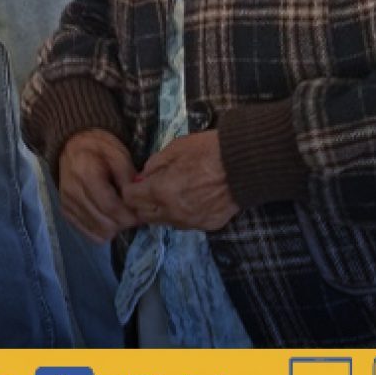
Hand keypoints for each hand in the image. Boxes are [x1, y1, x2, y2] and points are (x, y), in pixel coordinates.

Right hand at [58, 130, 139, 243]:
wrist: (72, 145)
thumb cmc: (99, 148)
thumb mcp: (119, 155)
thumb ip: (129, 179)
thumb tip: (137, 205)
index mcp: (86, 175)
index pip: (111, 207)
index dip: (129, 215)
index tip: (141, 212)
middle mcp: (73, 193)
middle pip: (105, 224)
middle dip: (124, 223)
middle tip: (133, 213)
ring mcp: (67, 204)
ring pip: (97, 233)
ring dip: (114, 228)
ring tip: (121, 214)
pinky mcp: (66, 212)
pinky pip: (88, 233)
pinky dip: (102, 230)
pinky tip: (109, 217)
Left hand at [122, 131, 238, 232]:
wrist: (245, 165)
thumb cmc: (208, 151)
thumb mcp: (175, 149)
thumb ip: (154, 165)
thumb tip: (142, 177)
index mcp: (161, 191)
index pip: (131, 199)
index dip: (130, 189)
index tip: (135, 183)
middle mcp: (173, 212)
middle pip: (144, 215)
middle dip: (141, 203)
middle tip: (147, 190)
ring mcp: (191, 222)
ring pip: (164, 222)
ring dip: (159, 211)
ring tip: (167, 196)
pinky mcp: (207, 226)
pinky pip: (185, 224)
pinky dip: (180, 214)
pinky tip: (188, 201)